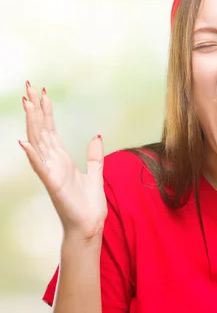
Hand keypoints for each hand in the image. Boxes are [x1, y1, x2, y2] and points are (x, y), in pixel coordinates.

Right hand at [19, 81, 106, 240]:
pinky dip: (33, 155)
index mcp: (61, 159)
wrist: (89, 225)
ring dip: (32, 124)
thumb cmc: (88, 204)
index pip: (50, 130)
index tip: (41, 93)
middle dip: (36, 109)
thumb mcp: (96, 173)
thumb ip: (94, 156)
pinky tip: (24, 142)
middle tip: (29, 87)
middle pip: (41, 131)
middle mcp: (52, 163)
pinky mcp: (53, 185)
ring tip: (27, 104)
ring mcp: (51, 173)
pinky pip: (41, 168)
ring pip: (38, 143)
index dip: (46, 111)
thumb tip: (96, 137)